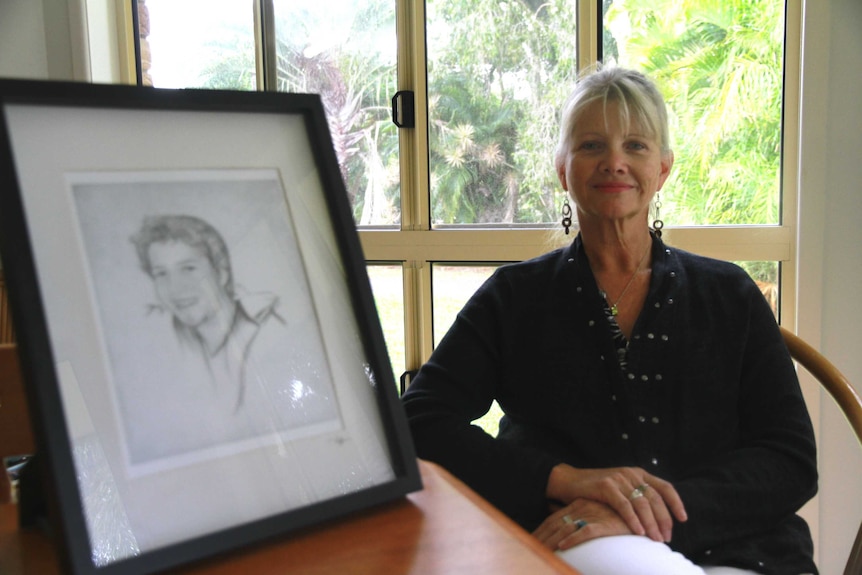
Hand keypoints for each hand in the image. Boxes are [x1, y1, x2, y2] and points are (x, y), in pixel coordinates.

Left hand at [533, 498, 631, 549]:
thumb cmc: (616, 516)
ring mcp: (592, 514)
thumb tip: (563, 528)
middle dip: (541, 537)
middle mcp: (582, 508)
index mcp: (578, 505)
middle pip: (554, 524)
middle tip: (529, 548)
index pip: (552, 519)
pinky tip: (563, 547)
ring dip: (552, 541)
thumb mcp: (594, 515)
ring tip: (540, 552)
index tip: (528, 541)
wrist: (641, 514)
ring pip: (566, 528)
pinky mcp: (605, 522)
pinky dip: (573, 539)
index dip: (540, 531)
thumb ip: (580, 518)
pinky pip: (585, 531)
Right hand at [545, 464, 686, 542]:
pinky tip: (638, 532)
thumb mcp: (620, 488)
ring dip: (651, 523)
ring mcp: (618, 478)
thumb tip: (657, 517)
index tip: (683, 519)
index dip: (676, 503)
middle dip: (664, 519)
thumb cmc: (595, 490)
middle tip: (666, 537)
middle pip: (655, 498)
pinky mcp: (606, 486)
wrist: (568, 481)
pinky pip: (624, 506)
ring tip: (655, 539)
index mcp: (637, 473)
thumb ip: (636, 496)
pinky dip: (633, 520)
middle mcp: (630, 473)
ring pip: (642, 503)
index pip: (664, 487)